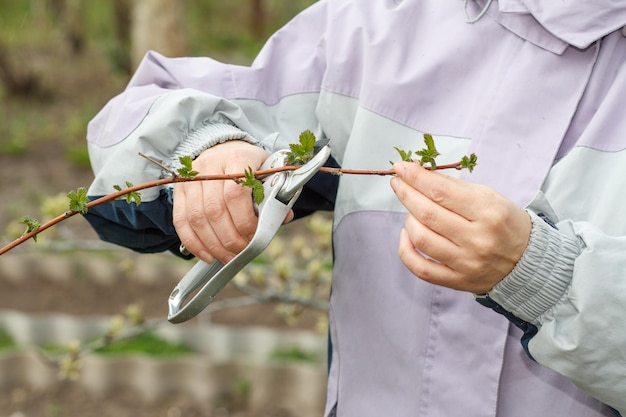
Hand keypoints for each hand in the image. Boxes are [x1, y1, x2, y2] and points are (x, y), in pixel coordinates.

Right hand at [173, 141, 291, 262]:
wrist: (225, 149)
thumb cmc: (250, 166)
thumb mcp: (267, 174)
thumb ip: (274, 196)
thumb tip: (282, 218)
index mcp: (236, 158)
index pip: (235, 194)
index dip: (244, 221)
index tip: (254, 236)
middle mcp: (210, 166)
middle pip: (214, 210)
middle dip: (230, 238)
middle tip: (242, 252)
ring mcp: (191, 178)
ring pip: (197, 218)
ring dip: (213, 244)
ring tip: (227, 257)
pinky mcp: (179, 191)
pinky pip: (181, 221)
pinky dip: (193, 243)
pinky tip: (207, 255)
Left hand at [390, 162, 531, 293]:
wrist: (528, 262)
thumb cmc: (505, 223)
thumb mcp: (489, 196)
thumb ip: (454, 187)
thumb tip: (419, 175)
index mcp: (488, 211)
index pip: (441, 191)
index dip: (416, 177)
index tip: (401, 167)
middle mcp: (477, 238)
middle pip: (427, 214)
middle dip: (406, 193)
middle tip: (398, 182)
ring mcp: (466, 263)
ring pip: (421, 238)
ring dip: (408, 219)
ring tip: (411, 210)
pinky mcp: (457, 281)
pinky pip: (420, 268)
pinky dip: (406, 249)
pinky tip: (407, 235)